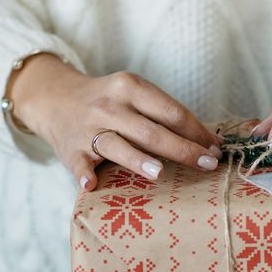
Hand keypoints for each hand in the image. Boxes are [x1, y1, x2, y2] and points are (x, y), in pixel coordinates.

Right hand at [11, 54, 222, 190]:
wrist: (55, 98)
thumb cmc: (108, 103)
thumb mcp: (133, 95)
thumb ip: (163, 115)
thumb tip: (208, 141)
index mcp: (130, 87)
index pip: (171, 111)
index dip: (197, 131)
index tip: (216, 148)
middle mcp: (109, 106)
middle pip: (151, 131)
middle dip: (182, 149)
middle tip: (207, 164)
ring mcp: (89, 129)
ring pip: (117, 145)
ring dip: (137, 159)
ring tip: (159, 173)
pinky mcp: (70, 150)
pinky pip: (79, 164)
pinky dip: (84, 173)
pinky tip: (91, 184)